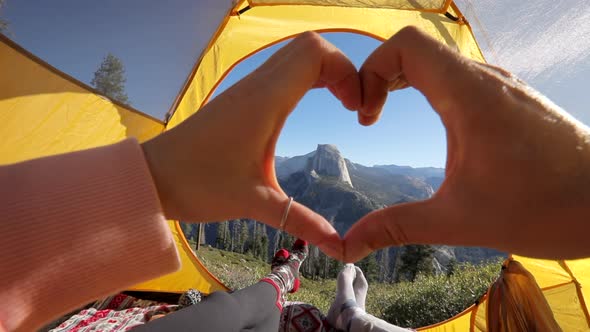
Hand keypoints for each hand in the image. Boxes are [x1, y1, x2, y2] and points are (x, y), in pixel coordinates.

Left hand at [142, 32, 360, 258]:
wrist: (151, 177)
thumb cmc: (199, 185)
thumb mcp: (256, 202)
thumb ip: (301, 220)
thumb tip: (339, 246)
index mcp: (266, 101)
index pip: (317, 53)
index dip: (347, 72)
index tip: (354, 110)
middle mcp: (257, 85)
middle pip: (309, 46)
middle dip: (340, 68)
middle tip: (351, 105)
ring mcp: (245, 88)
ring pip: (293, 55)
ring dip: (322, 72)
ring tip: (339, 104)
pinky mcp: (238, 98)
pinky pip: (279, 70)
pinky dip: (303, 78)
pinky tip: (305, 107)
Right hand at [344, 27, 589, 261]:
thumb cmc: (544, 208)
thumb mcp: (458, 220)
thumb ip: (396, 226)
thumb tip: (349, 244)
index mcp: (468, 94)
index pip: (405, 45)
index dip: (371, 69)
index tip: (366, 114)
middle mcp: (487, 79)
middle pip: (418, 49)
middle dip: (382, 76)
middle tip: (371, 116)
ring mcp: (504, 86)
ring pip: (442, 60)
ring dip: (407, 81)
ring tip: (390, 117)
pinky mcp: (515, 99)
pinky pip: (463, 75)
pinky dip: (434, 88)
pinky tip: (437, 124)